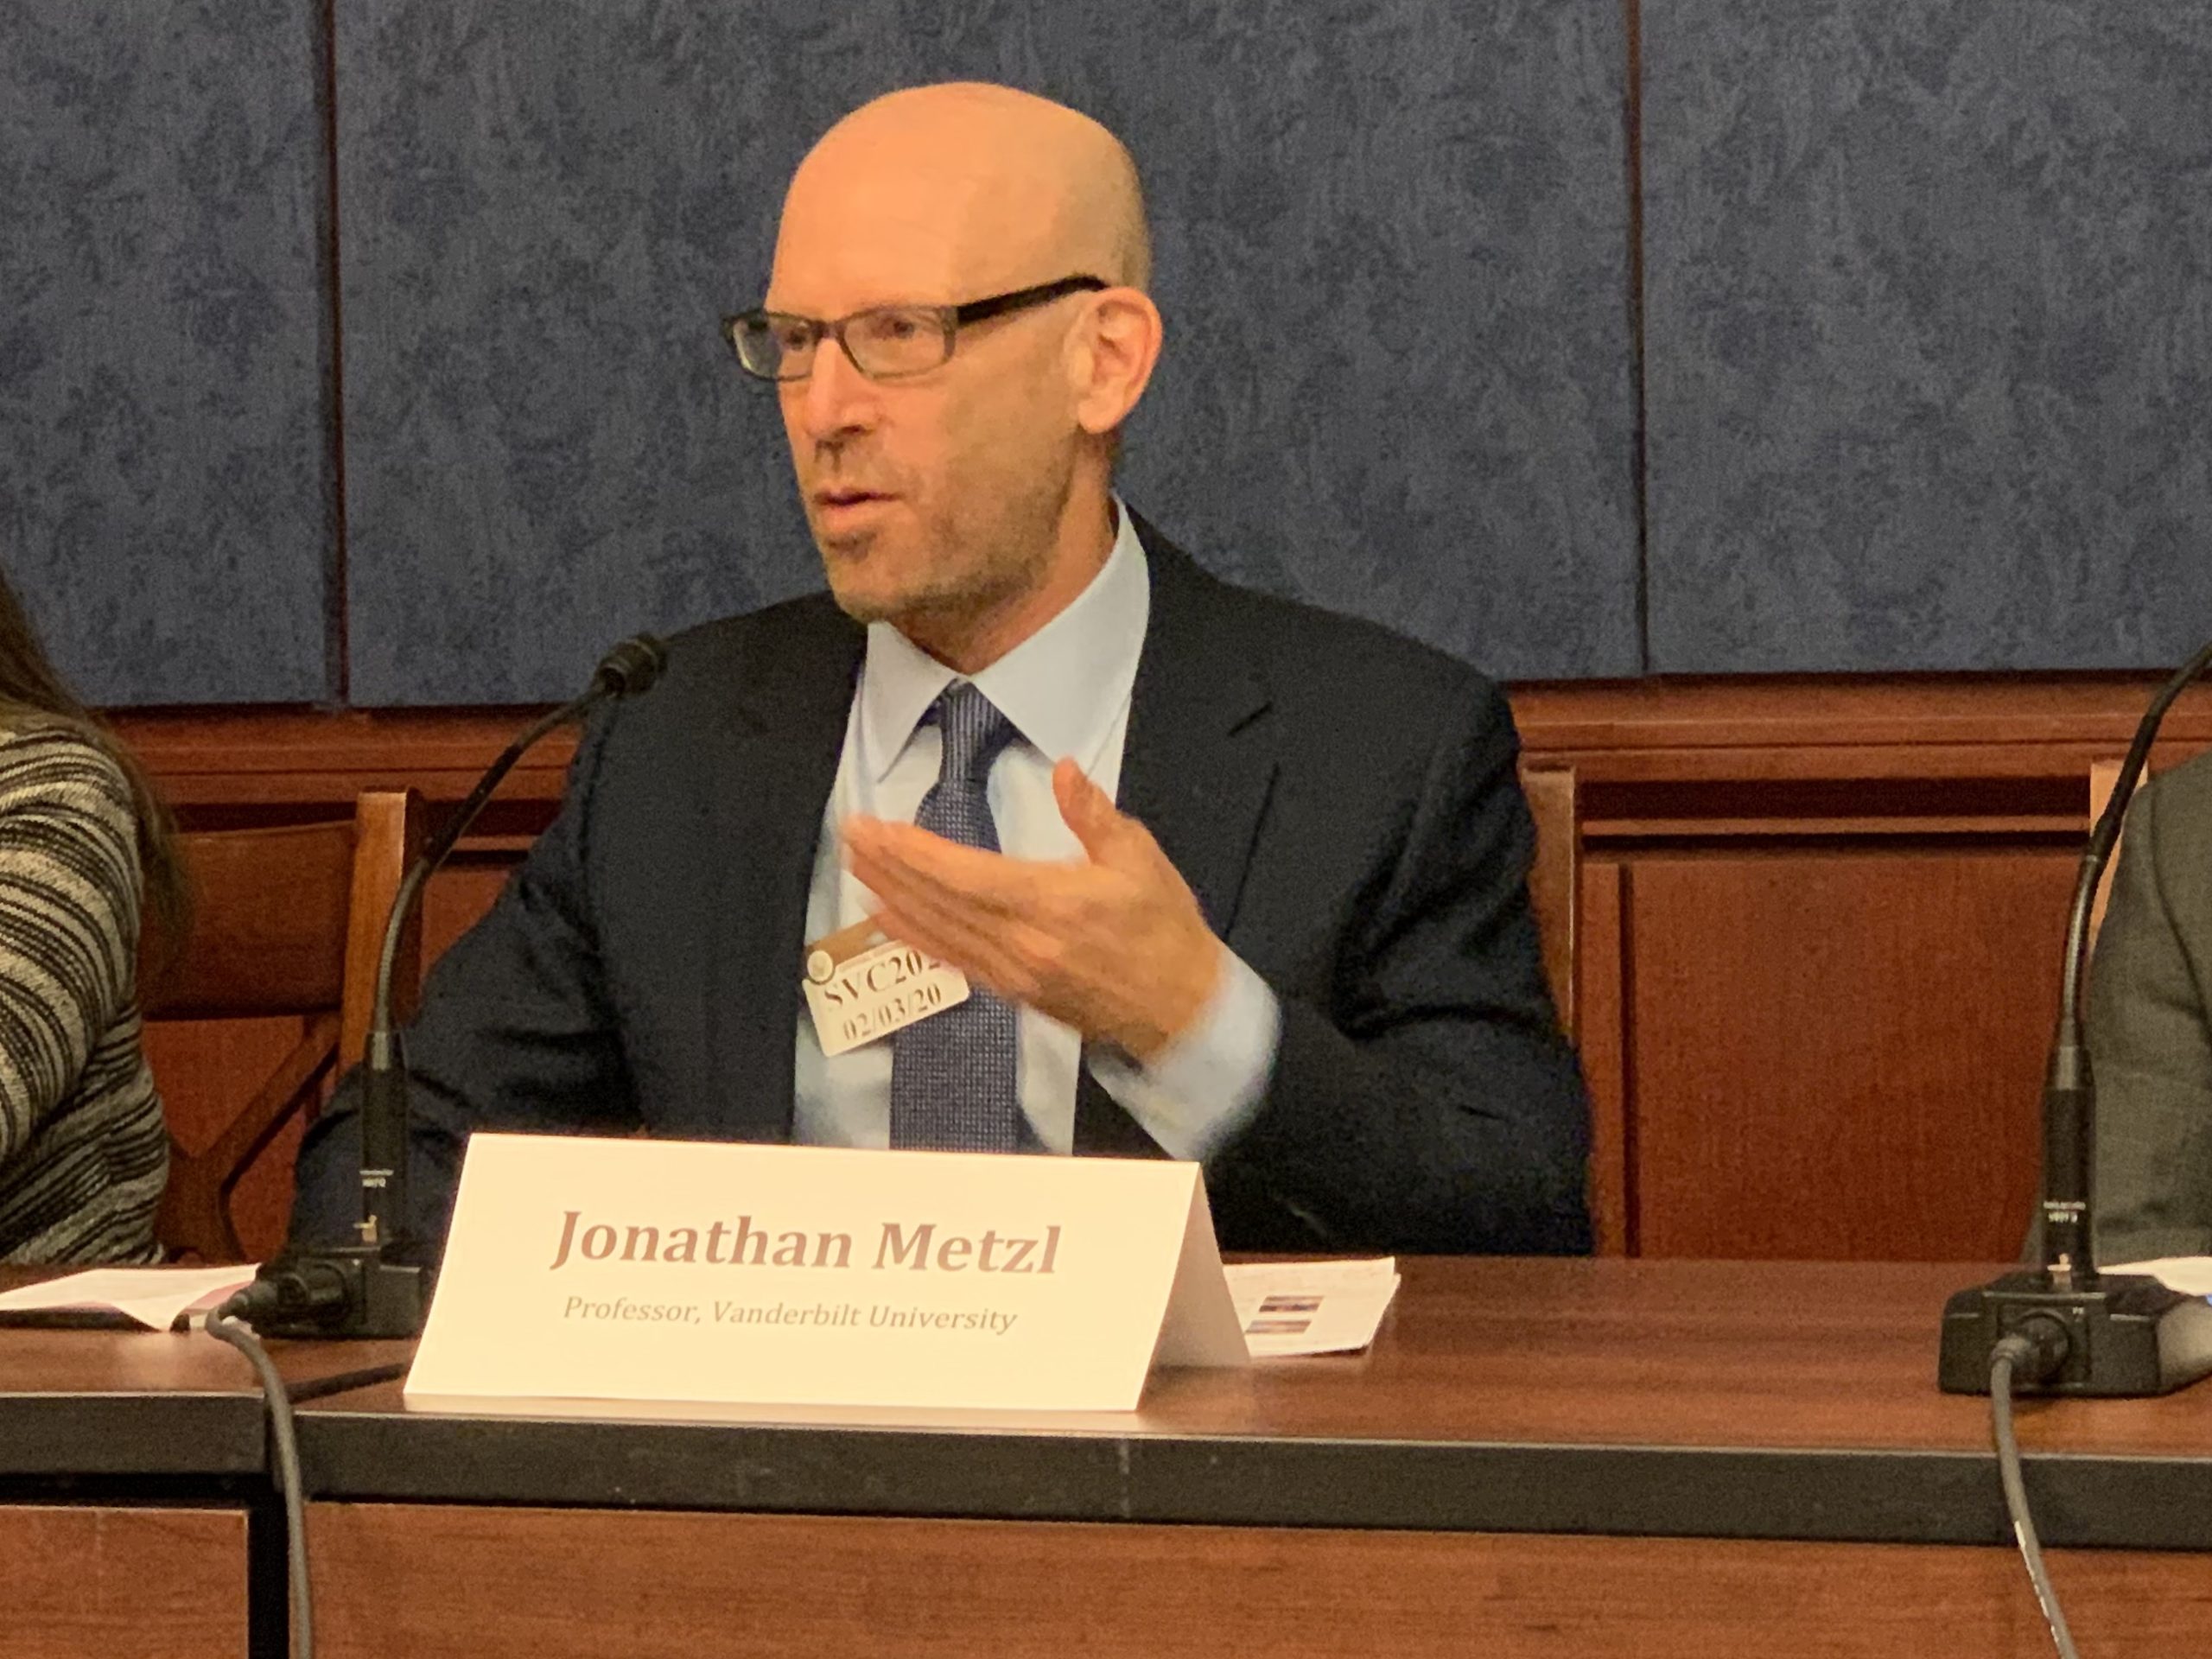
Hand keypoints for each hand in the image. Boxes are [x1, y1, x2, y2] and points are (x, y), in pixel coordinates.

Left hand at [842, 759, 1222, 1060]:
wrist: (1183, 1009)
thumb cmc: (1164, 931)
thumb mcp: (1140, 857)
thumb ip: (1093, 814)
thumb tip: (1065, 771)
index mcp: (1051, 903)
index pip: (964, 875)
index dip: (914, 852)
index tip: (878, 829)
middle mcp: (1023, 943)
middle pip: (939, 902)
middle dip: (890, 866)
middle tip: (853, 835)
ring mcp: (1014, 972)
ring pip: (939, 932)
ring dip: (894, 897)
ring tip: (859, 868)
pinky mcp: (1014, 991)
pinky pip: (953, 961)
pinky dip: (916, 937)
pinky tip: (890, 919)